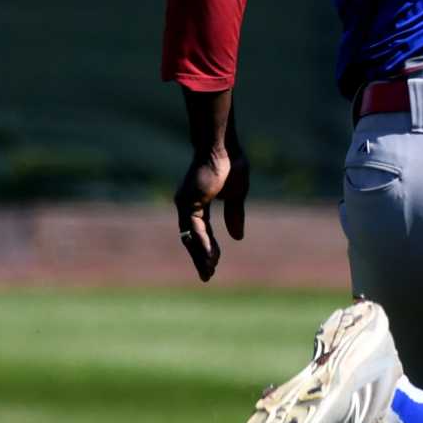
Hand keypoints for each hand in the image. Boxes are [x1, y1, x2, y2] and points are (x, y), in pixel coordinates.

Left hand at [174, 131, 249, 283]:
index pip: (201, 231)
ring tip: (209, 271)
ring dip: (201, 255)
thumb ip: (235, 215)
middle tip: (208, 275)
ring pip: (192, 236)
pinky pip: (196, 229)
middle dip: (201, 257)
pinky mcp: (188, 202)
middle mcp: (188, 205)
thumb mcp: (237, 195)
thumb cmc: (230, 165)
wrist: (223, 147)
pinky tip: (210, 257)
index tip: (214, 264)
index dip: (208, 247)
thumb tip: (237, 237)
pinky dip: (204, 243)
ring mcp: (185, 204)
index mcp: (198, 203)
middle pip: (193, 238)